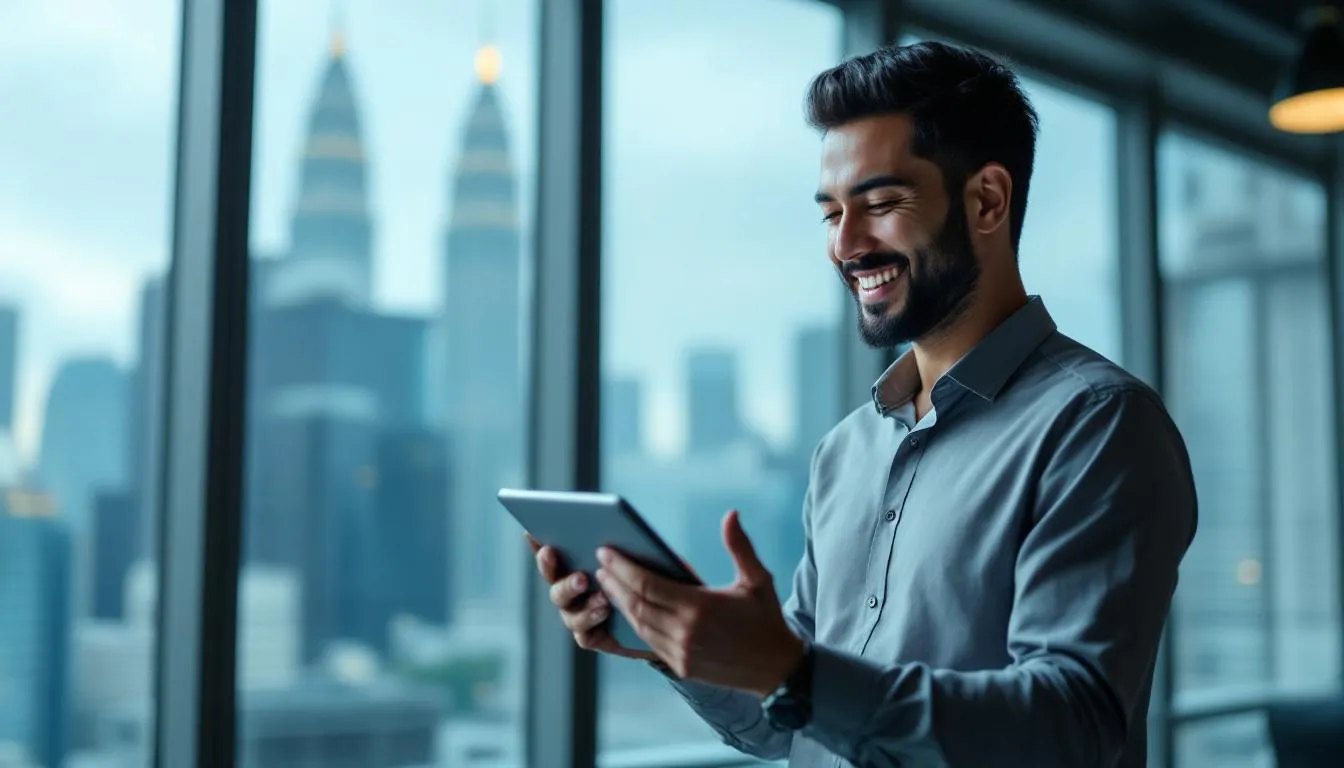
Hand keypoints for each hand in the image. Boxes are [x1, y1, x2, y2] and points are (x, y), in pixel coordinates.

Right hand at [527, 533, 656, 661]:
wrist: (660, 616)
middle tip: (553, 552)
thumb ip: (616, 545)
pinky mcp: (592, 638)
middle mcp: (570, 593)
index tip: (531, 531)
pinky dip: (591, 620)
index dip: (537, 544)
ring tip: (595, 589)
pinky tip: (605, 610)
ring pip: (567, 610)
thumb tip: (605, 529)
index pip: (550, 555)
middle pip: (553, 581)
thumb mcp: (635, 555)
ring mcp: (578, 616)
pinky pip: (584, 634)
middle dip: (550, 567)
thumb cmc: (646, 578)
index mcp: (575, 568)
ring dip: (576, 596)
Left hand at [595, 510, 803, 695]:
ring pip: (639, 624)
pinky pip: (649, 642)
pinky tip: (627, 608)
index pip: (648, 584)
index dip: (623, 568)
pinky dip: (634, 623)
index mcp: (701, 607)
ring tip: (607, 583)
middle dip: (614, 582)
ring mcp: (681, 652)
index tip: (606, 552)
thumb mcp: (758, 579)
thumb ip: (740, 547)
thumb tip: (731, 514)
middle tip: (599, 564)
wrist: (776, 668)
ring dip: (620, 603)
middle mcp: (686, 632)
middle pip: (637, 604)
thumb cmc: (765, 618)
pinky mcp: (681, 667)